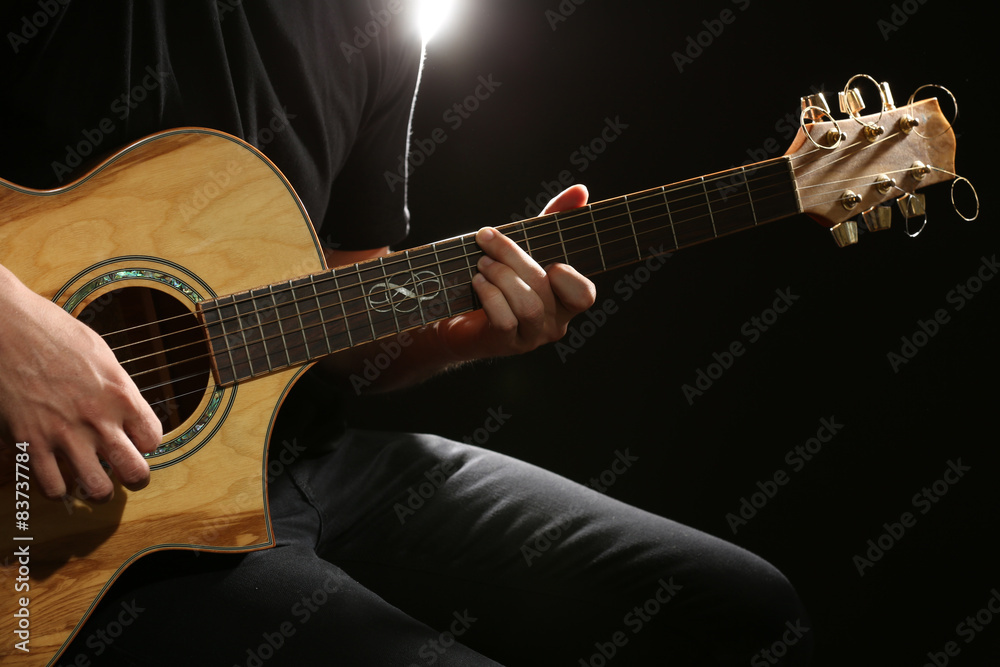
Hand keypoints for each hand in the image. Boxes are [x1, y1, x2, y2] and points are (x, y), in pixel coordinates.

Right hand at [0, 270, 161, 501]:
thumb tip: (127, 412)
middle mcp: (98, 418)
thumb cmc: (54, 333)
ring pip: (96, 489)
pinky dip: (58, 491)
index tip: (136, 441)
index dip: (146, 445)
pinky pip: (51, 487)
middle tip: (126, 474)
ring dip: (98, 491)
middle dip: (135, 478)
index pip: (153, 439)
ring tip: (94, 483)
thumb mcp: (102, 356)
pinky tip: (60, 480)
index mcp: (122, 394)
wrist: (8, 327)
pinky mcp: (29, 442)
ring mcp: (63, 433)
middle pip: (135, 472)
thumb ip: (118, 390)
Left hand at [436, 185, 596, 359]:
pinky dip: (489, 296)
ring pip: (527, 306)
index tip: (548, 260)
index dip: (569, 277)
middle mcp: (554, 323)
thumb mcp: (530, 246)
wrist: (462, 317)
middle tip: (486, 238)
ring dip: (500, 276)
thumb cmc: (503, 278)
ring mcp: (530, 336)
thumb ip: (556, 218)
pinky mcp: (505, 344)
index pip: (584, 295)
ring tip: (481, 262)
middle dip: (512, 255)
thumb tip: (581, 190)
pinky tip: (477, 282)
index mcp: (566, 301)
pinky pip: (505, 320)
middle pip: (544, 286)